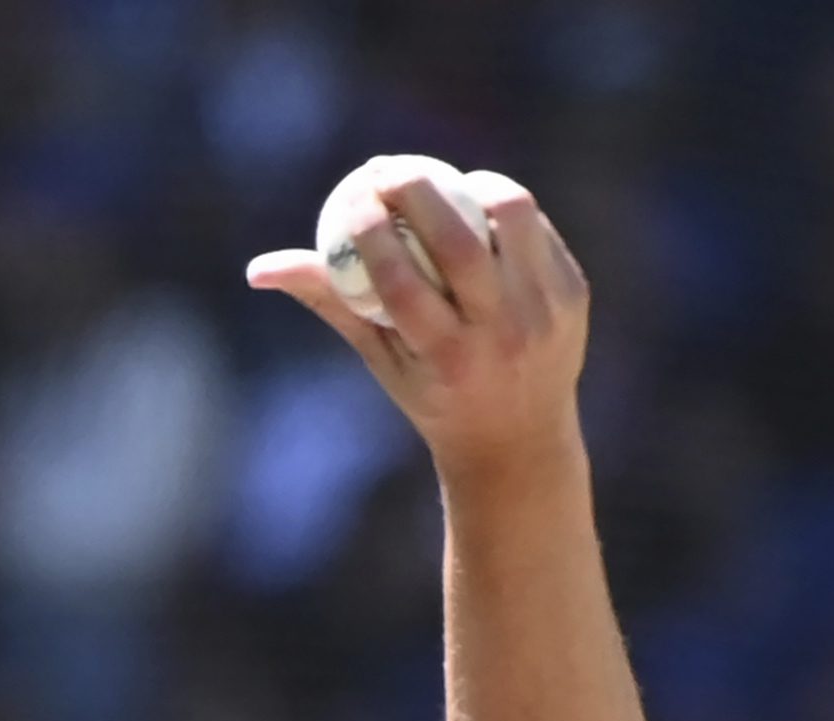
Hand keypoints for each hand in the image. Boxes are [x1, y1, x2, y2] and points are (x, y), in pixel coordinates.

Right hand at [247, 163, 590, 484]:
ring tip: (436, 182)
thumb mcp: (380, 358)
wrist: (519, 438)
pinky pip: (534, 227)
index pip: (401, 282)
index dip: (371, 230)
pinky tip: (473, 201)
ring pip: (509, 215)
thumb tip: (259, 267)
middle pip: (457, 241)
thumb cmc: (431, 393)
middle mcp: (500, 334)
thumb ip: (331, 303)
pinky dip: (499, 205)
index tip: (350, 197)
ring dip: (468, 185)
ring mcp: (545, 311)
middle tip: (385, 169)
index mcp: (445, 358)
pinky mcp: (574, 291)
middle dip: (415, 190)